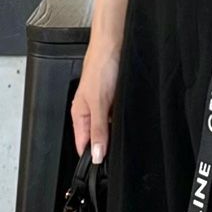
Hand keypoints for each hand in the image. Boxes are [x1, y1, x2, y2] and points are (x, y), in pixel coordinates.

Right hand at [70, 44, 120, 161]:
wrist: (114, 41)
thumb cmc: (102, 65)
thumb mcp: (99, 102)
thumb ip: (98, 129)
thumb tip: (95, 155)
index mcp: (80, 114)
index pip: (83, 144)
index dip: (92, 157)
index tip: (103, 169)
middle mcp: (91, 109)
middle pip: (97, 136)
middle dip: (106, 145)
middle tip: (119, 154)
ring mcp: (104, 102)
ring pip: (109, 125)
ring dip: (116, 130)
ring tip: (126, 134)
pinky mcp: (116, 94)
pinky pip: (118, 113)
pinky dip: (124, 117)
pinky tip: (131, 117)